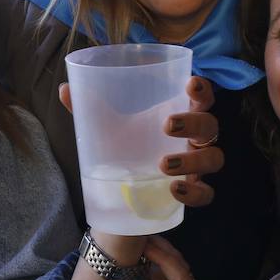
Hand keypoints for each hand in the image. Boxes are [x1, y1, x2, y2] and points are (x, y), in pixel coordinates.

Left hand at [58, 76, 222, 206]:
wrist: (115, 194)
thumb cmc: (121, 149)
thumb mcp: (104, 128)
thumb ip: (87, 107)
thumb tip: (64, 88)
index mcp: (178, 114)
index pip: (201, 97)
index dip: (203, 89)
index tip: (190, 84)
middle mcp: (192, 139)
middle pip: (210, 126)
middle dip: (194, 123)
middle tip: (167, 125)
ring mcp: (196, 167)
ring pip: (214, 159)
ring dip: (194, 160)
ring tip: (162, 164)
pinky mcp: (192, 193)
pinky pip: (206, 194)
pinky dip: (195, 193)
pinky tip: (175, 189)